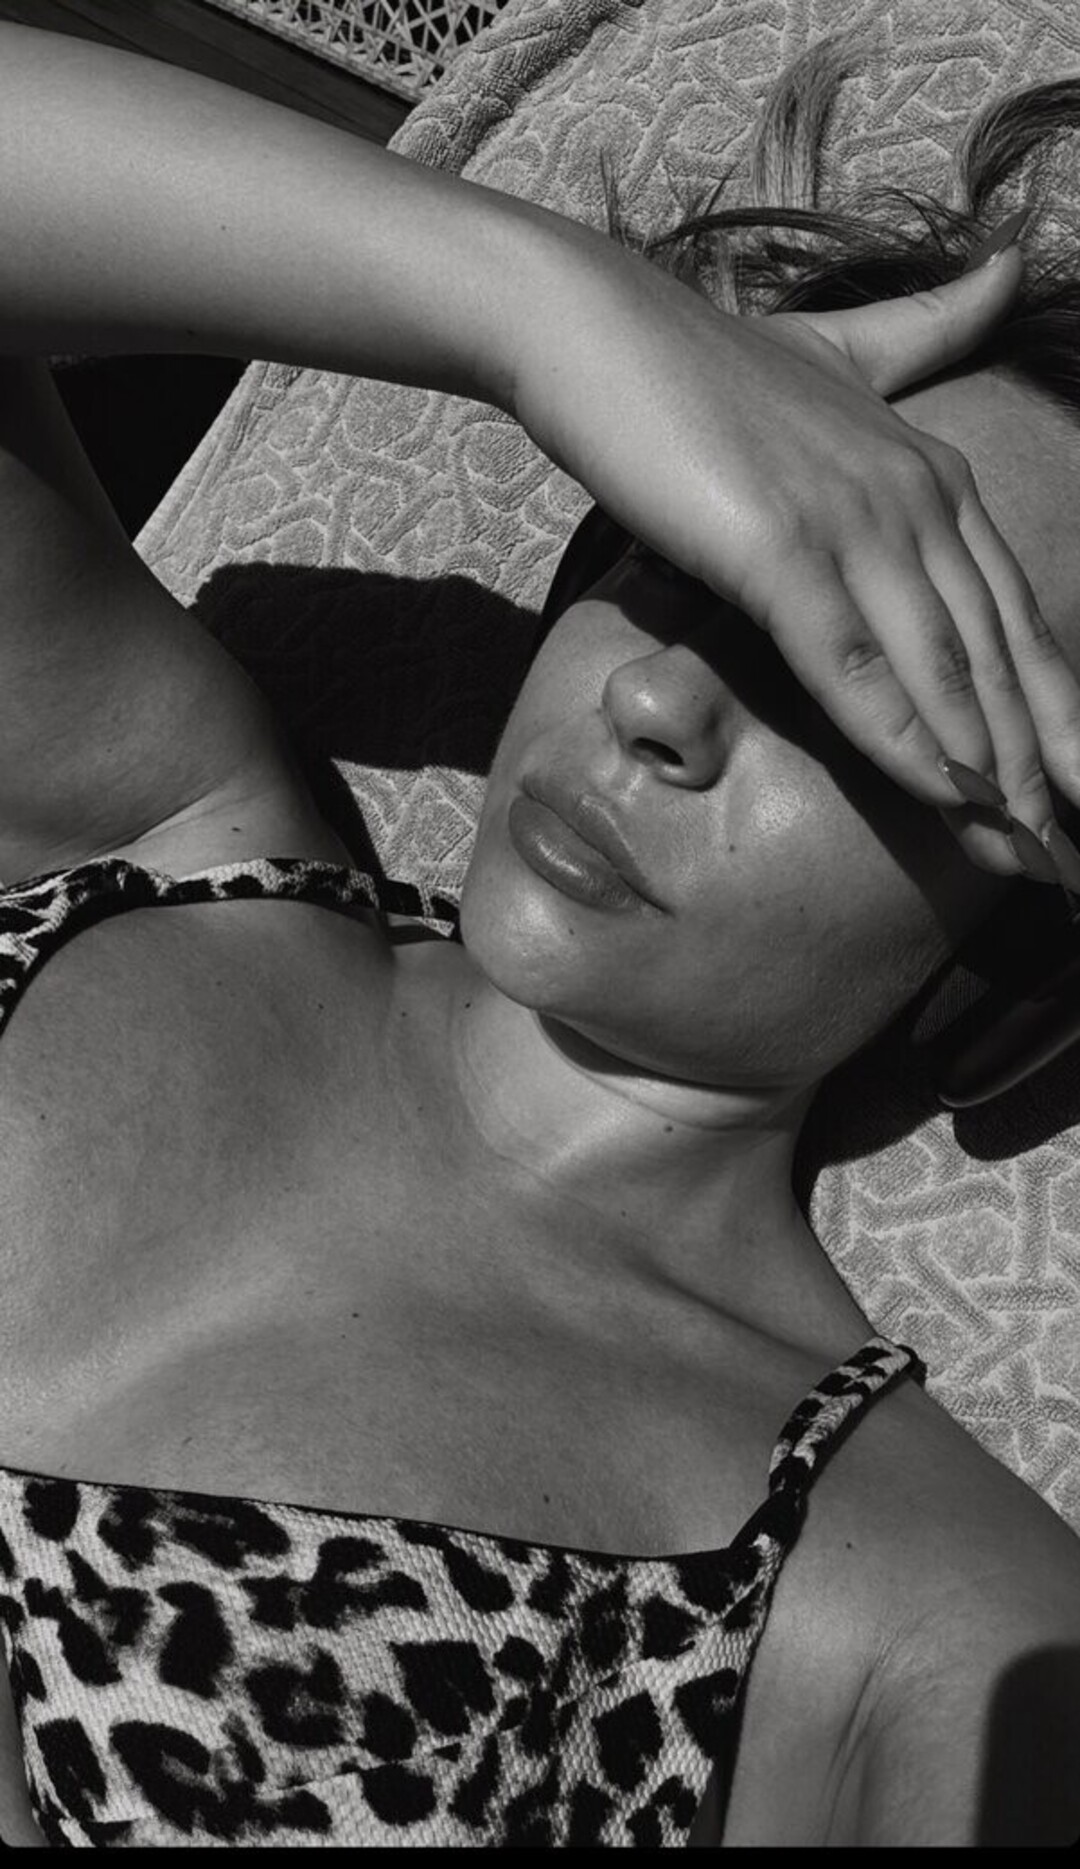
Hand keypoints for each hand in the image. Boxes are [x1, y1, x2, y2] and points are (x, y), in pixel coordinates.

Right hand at [512, 235, 1079, 878]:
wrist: (593, 328)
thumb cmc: (702, 361)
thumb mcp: (838, 352)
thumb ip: (927, 334)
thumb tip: (1006, 271)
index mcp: (932, 473)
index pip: (1014, 612)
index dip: (1057, 707)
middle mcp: (913, 498)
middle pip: (999, 654)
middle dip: (1044, 760)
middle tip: (1066, 852)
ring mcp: (851, 522)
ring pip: (944, 669)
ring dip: (992, 770)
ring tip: (1023, 850)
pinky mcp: (778, 550)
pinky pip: (855, 664)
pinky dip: (906, 736)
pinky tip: (946, 796)